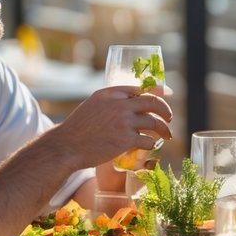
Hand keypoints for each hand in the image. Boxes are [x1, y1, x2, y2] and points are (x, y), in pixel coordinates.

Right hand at [54, 85, 172, 168]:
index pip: (140, 89)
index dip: (156, 93)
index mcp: (111, 92)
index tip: (165, 97)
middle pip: (153, 102)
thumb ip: (112, 101)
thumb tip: (132, 101)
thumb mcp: (94, 105)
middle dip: (165, 110)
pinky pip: (148, 140)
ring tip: (167, 135)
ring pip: (154, 122)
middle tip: (169, 118)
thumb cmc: (79, 128)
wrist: (67, 146)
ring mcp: (124, 121)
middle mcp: (120, 104)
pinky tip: (149, 146)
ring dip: (164, 129)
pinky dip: (151, 144)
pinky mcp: (126, 139)